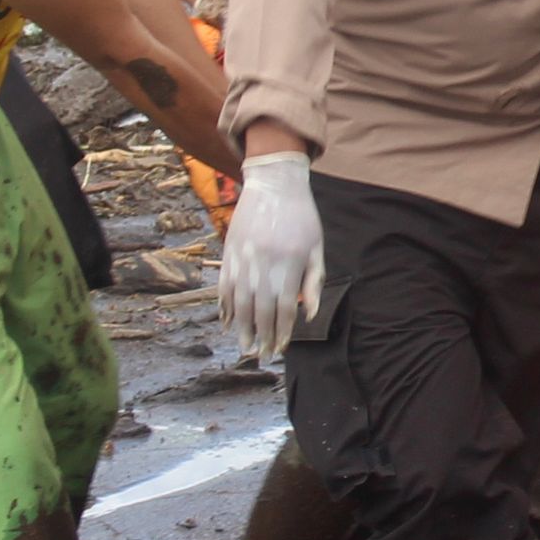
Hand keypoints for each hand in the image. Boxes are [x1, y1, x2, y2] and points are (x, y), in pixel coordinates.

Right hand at [218, 151, 324, 357]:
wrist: (274, 183)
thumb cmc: (302, 217)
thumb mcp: (316, 247)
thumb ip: (314, 282)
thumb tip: (308, 315)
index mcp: (289, 263)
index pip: (284, 307)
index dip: (282, 331)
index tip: (280, 349)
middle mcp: (264, 263)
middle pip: (260, 309)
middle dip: (261, 336)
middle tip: (260, 356)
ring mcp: (243, 258)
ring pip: (239, 301)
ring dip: (241, 327)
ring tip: (243, 347)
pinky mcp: (229, 251)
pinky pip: (223, 284)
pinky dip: (223, 305)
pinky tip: (225, 321)